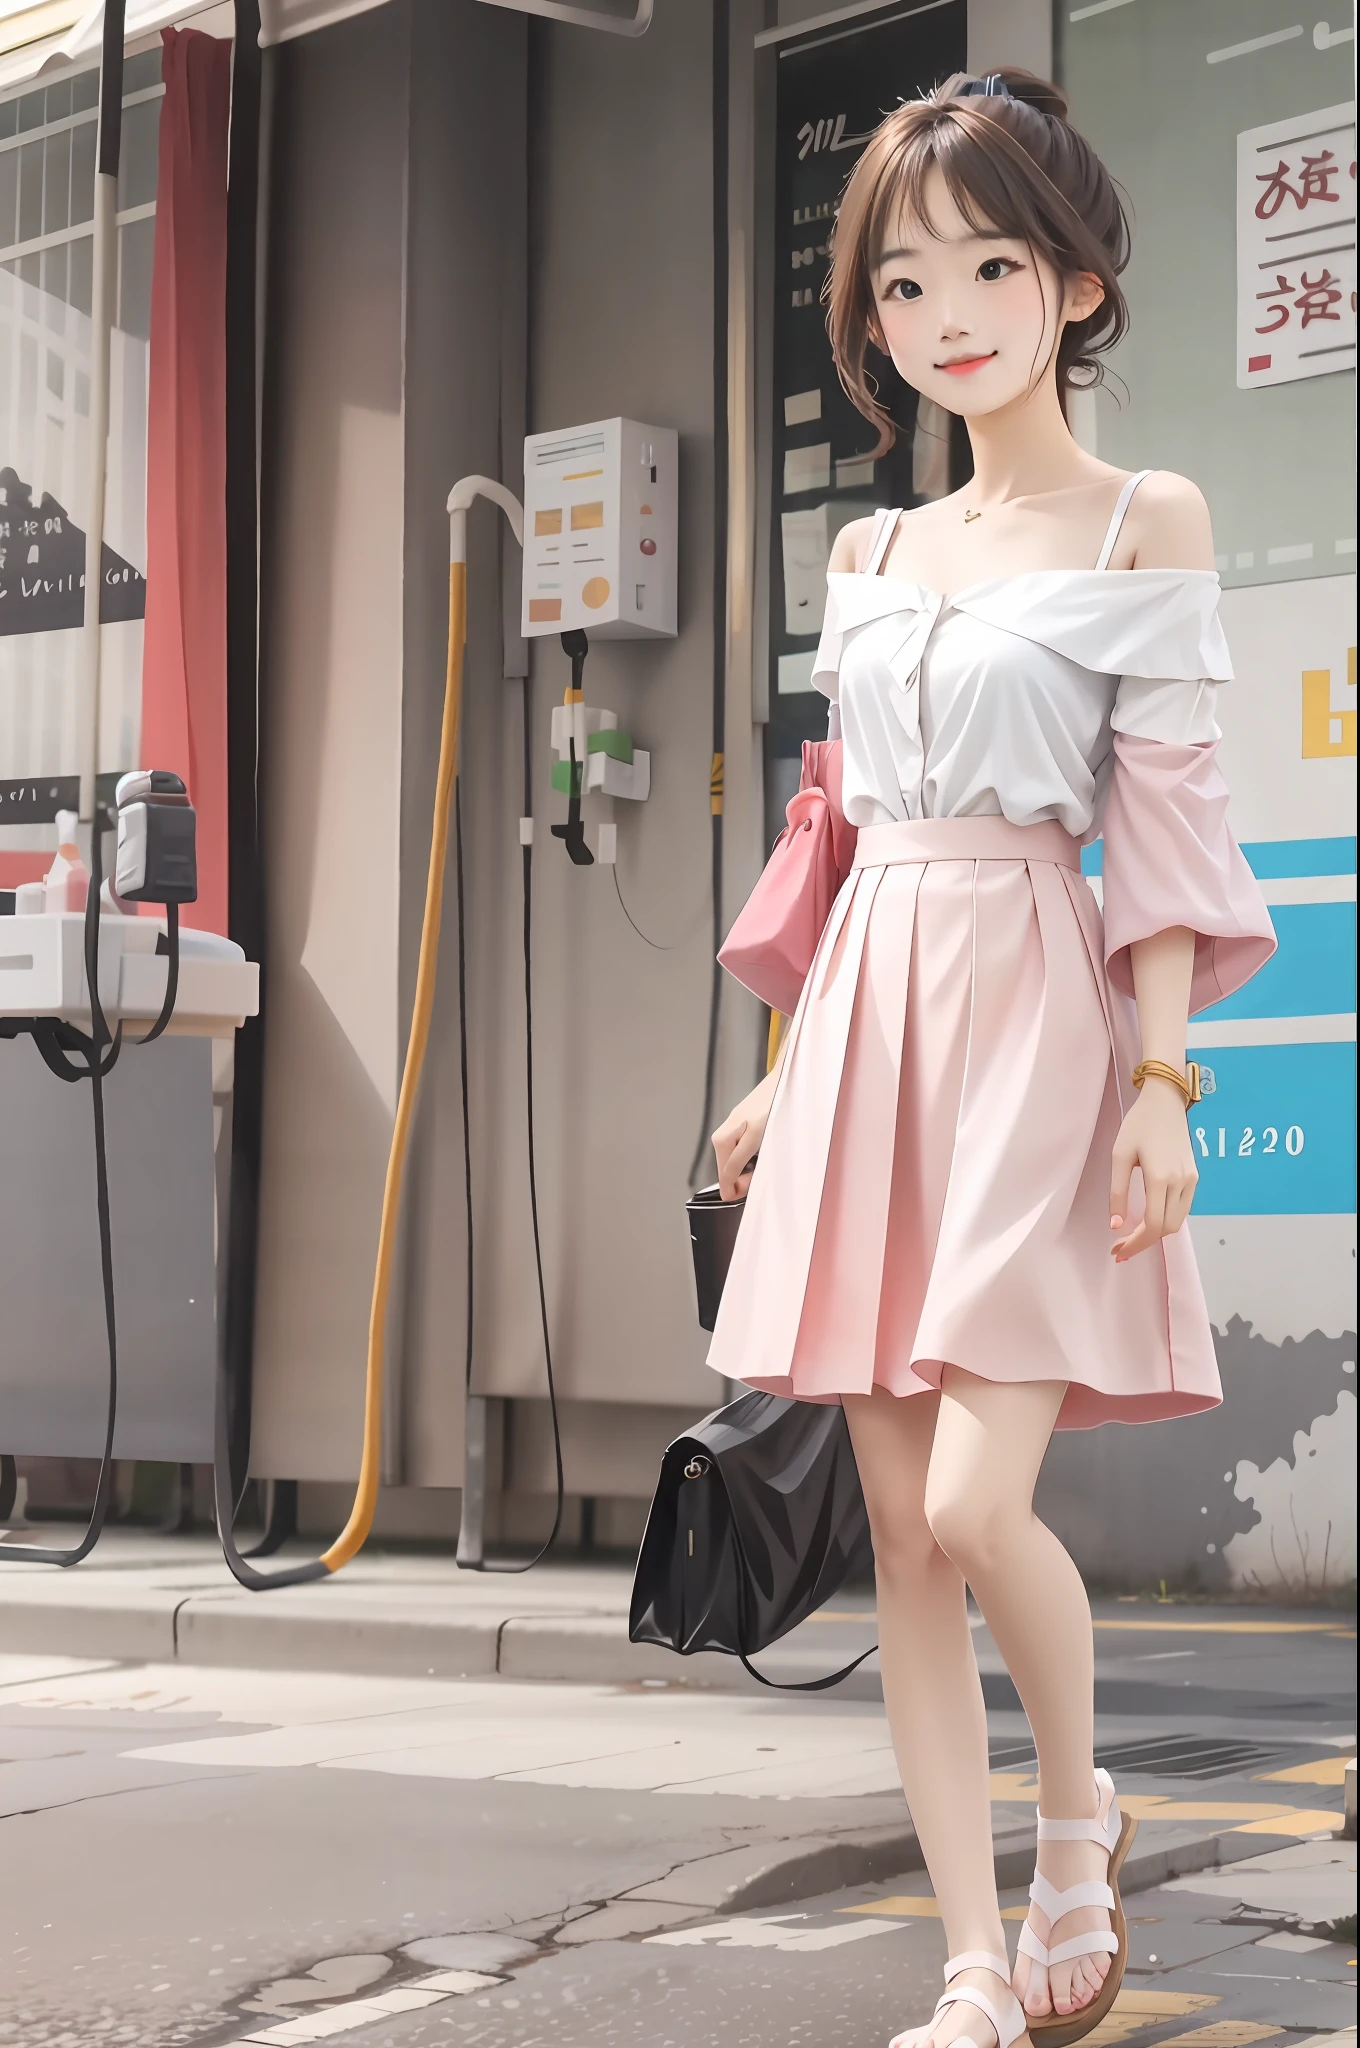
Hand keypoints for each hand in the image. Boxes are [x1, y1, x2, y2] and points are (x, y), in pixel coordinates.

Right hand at [711, 1067, 779, 1200]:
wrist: (786, 1079)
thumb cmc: (772, 1106)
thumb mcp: (754, 1138)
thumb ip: (740, 1161)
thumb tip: (728, 1185)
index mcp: (723, 1138)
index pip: (724, 1173)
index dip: (734, 1189)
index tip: (741, 1198)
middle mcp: (725, 1133)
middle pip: (728, 1166)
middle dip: (741, 1178)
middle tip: (757, 1183)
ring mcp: (736, 1127)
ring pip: (736, 1158)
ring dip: (747, 1168)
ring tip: (762, 1169)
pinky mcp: (747, 1123)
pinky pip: (743, 1148)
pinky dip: (751, 1157)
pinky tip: (763, 1155)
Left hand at [1110, 1076, 1197, 1260]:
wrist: (1165, 1102)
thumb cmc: (1137, 1125)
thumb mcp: (1119, 1156)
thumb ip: (1117, 1193)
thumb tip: (1116, 1226)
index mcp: (1160, 1178)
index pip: (1152, 1225)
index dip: (1135, 1243)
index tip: (1117, 1251)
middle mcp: (1180, 1182)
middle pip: (1167, 1229)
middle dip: (1143, 1243)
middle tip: (1120, 1248)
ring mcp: (1191, 1180)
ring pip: (1178, 1222)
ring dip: (1156, 1234)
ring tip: (1132, 1236)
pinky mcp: (1194, 1177)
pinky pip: (1182, 1209)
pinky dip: (1166, 1220)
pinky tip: (1148, 1219)